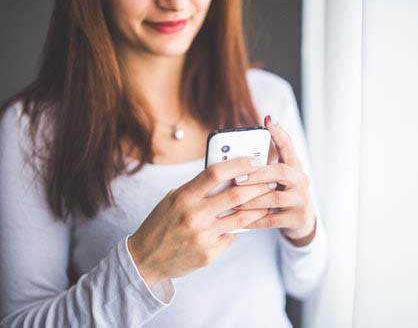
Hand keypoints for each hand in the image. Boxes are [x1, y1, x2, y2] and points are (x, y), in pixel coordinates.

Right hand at [128, 156, 270, 286]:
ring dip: (258, 208)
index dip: (238, 164)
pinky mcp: (209, 253)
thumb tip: (227, 175)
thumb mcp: (173, 200)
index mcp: (184, 197)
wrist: (145, 259)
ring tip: (267, 201)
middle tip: (270, 180)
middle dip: (258, 185)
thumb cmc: (161, 224)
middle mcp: (194, 215)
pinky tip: (242, 225)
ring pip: (241, 218)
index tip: (254, 160)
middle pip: (236, 195)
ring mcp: (203, 236)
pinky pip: (231, 237)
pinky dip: (237, 229)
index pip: (215, 173)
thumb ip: (197, 188)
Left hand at [233, 115, 316, 245]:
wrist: (301, 220)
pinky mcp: (297, 218)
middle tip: (237, 178)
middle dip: (258, 174)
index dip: (279, 133)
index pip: (288, 146)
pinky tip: (240, 220)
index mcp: (294, 166)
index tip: (268, 120)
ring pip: (275, 198)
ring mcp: (301, 200)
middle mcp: (301, 180)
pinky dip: (254, 220)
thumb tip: (233, 156)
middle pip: (282, 172)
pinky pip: (272, 220)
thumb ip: (262, 166)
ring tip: (233, 201)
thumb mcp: (277, 178)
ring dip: (252, 200)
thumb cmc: (282, 192)